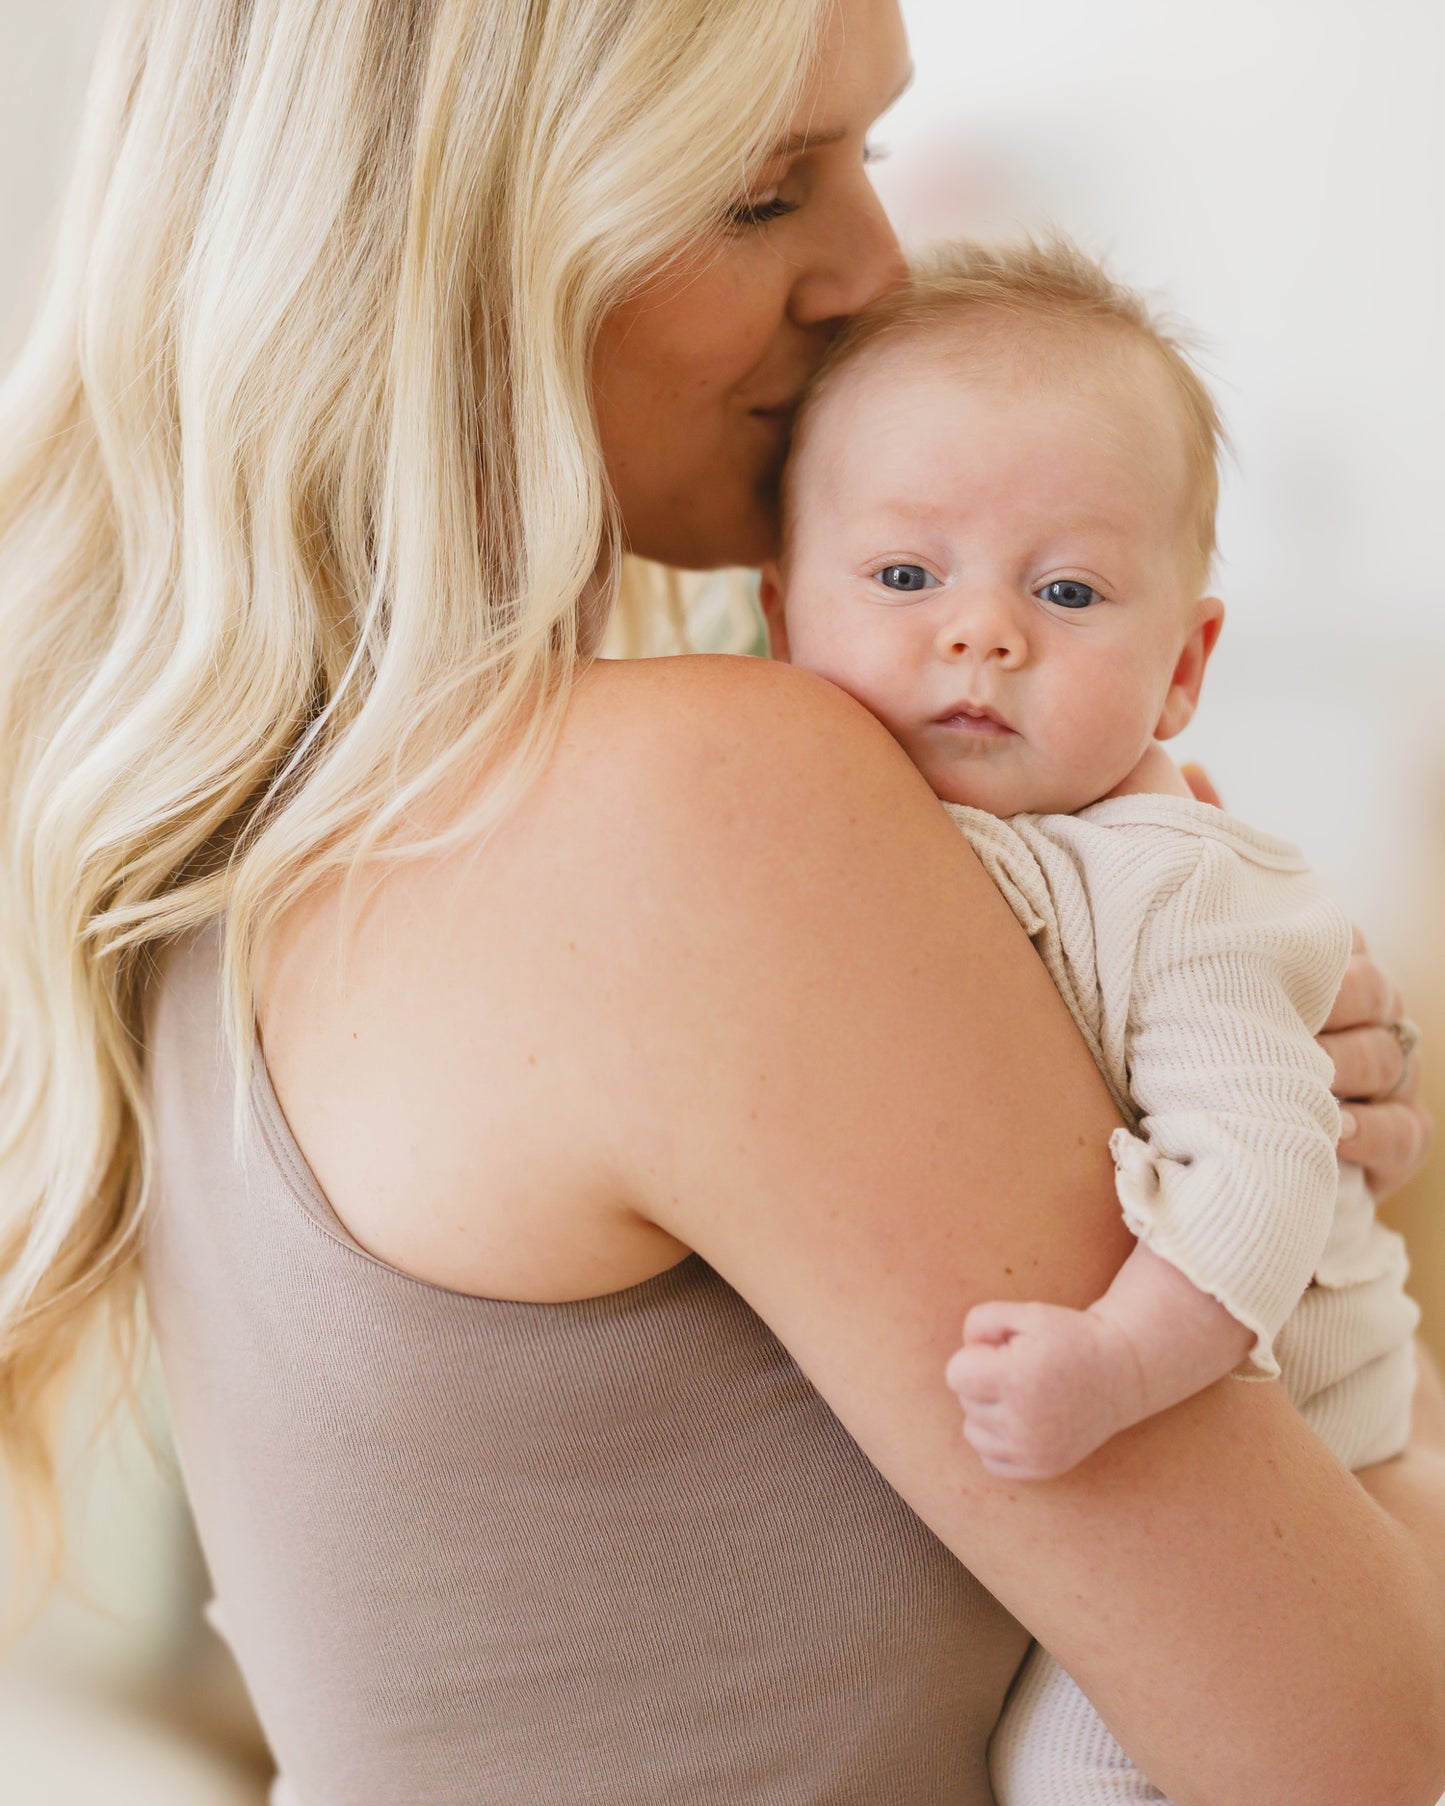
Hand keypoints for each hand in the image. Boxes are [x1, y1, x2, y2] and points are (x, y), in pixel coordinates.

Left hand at [944, 1299, 1146, 1480]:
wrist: (1122, 1374)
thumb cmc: (1069, 1337)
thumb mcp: (1027, 1313)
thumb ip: (980, 1321)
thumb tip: (963, 1354)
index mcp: (1019, 1379)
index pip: (956, 1374)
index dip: (975, 1356)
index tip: (1003, 1351)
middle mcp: (1026, 1422)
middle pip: (966, 1400)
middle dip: (985, 1381)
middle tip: (1023, 1370)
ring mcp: (1035, 1451)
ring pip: (973, 1431)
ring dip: (988, 1411)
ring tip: (1024, 1394)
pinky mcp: (1042, 1469)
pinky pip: (990, 1459)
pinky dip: (998, 1440)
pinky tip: (1024, 1419)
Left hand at [1177, 766, 1430, 1201]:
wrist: (1175, 1138)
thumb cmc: (1171, 1017)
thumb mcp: (1175, 926)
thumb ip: (1187, 840)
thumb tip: (1191, 766)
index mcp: (1322, 951)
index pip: (1338, 935)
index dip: (1297, 951)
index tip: (1235, 967)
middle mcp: (1365, 1006)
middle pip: (1371, 992)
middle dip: (1312, 1010)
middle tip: (1247, 1028)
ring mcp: (1384, 1074)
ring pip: (1384, 1058)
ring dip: (1328, 1072)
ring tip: (1273, 1081)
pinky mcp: (1390, 1146)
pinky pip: (1400, 1133)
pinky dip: (1361, 1134)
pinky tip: (1318, 1133)